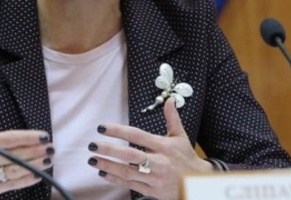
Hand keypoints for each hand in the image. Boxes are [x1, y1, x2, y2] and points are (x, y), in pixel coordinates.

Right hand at [0, 96, 53, 199]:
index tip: (43, 135)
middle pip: (13, 155)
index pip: (7, 139)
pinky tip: (38, 174)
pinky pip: (10, 185)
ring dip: (34, 165)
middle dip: (34, 151)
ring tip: (48, 159)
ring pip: (14, 170)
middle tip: (51, 147)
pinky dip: (26, 180)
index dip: (27, 137)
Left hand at [87, 97, 212, 199]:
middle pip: (130, 155)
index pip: (137, 135)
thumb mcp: (180, 136)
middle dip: (109, 150)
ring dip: (108, 166)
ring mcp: (155, 178)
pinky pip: (131, 185)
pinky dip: (115, 179)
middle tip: (92, 145)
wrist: (198, 184)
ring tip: (93, 160)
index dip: (118, 131)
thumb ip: (172, 118)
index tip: (102, 127)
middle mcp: (158, 162)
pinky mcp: (152, 191)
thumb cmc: (186, 157)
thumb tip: (170, 100)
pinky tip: (103, 173)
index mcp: (163, 146)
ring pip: (128, 172)